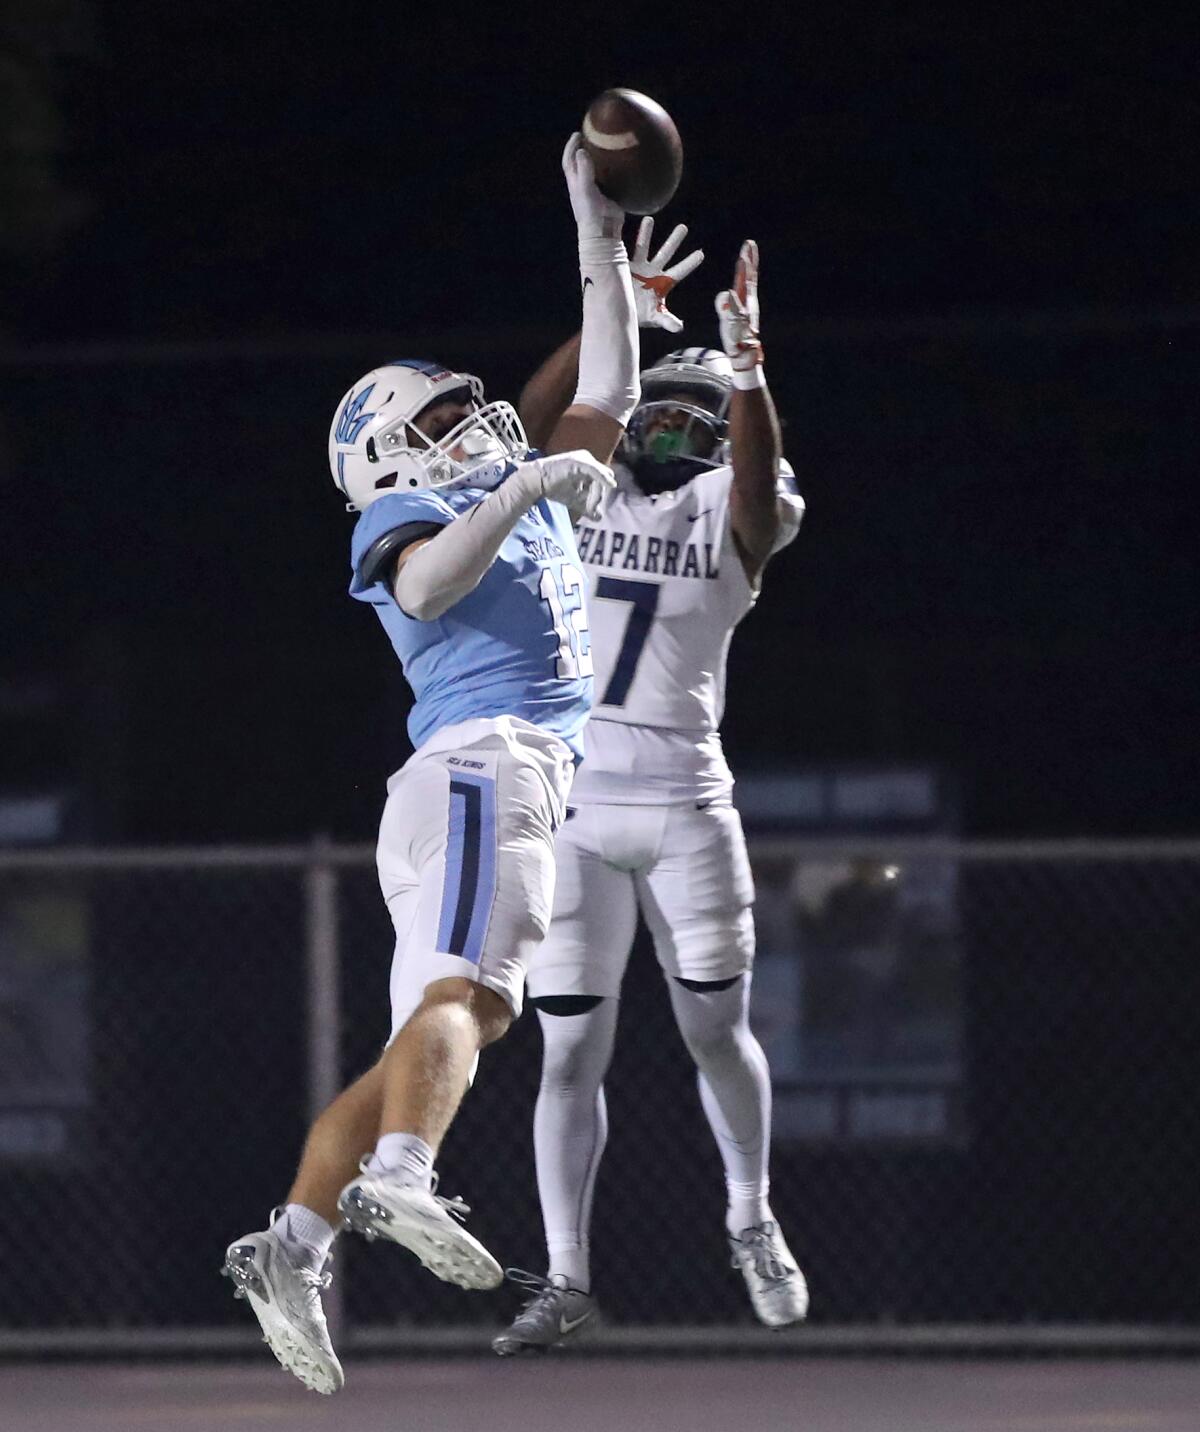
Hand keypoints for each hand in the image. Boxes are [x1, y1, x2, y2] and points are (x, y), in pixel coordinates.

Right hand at [528, 449, 615, 519]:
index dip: (598, 496)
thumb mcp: (574, 500)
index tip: (590, 509)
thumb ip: (587, 507)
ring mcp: (583, 459)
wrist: (536, 483)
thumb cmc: (554, 489)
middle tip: (590, 508)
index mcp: (587, 468)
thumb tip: (599, 517)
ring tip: (587, 504)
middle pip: (603, 480)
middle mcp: (587, 460)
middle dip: (597, 496)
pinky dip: (603, 478)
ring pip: (600, 477)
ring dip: (595, 493)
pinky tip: (610, 485)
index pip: (602, 482)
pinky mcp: (578, 461)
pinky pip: (595, 470)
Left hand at [562, 132, 624, 239]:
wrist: (603, 234)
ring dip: (601, 159)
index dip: (571, 146)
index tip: (578, 133)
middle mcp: (584, 186)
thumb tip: (581, 150)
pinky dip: (615, 171)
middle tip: (594, 135)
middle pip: (582, 163)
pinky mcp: (610, 197)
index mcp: (575, 183)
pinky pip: (612, 181)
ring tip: (609, 145)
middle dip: (585, 148)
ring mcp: (598, 192)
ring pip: (597, 171)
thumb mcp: (586, 190)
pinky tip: (624, 164)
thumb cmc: (591, 213)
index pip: (569, 160)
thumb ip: (584, 171)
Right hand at [630, 217, 703, 331]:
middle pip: (666, 253)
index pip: (680, 271)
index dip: (690, 263)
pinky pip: (625, 250)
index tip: (701, 253)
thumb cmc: (640, 317)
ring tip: (649, 218)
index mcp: (663, 283)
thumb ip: (667, 321)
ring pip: (644, 247)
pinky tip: (621, 226)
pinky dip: (624, 240)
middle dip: (674, 241)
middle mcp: (653, 272)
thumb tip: (680, 327)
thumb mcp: (655, 318)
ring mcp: (639, 268)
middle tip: (684, 227)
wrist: (619, 313)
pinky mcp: (624, 267)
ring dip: (646, 234)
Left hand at [715, 239, 762, 371]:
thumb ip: (725, 303)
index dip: (749, 260)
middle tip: (749, 244)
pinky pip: (735, 312)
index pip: (748, 276)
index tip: (749, 244)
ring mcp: (744, 312)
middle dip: (749, 261)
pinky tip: (731, 292)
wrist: (744, 356)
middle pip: (748, 278)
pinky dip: (733, 302)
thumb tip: (725, 294)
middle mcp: (747, 303)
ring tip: (742, 259)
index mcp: (745, 299)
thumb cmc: (736, 335)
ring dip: (743, 274)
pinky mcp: (738, 324)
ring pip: (744, 290)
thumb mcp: (728, 315)